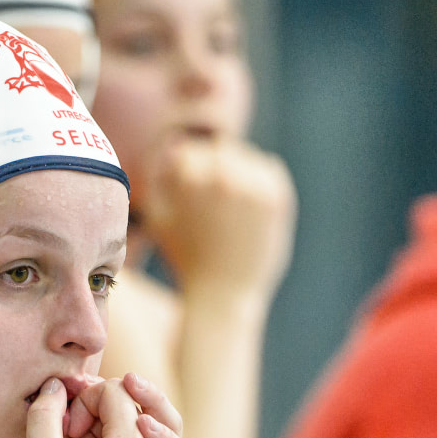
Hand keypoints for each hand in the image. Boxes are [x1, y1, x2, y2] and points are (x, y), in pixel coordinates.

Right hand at [142, 138, 295, 301]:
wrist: (223, 291)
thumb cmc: (185, 256)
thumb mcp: (159, 217)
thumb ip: (161, 178)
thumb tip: (174, 146)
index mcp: (189, 178)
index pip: (189, 150)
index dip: (187, 172)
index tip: (190, 197)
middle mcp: (222, 175)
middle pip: (219, 147)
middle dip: (214, 167)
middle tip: (213, 202)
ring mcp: (253, 185)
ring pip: (246, 155)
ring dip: (238, 171)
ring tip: (230, 206)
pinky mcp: (277, 196)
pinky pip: (269, 166)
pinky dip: (260, 180)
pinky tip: (248, 207)